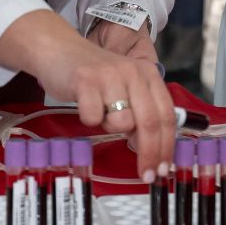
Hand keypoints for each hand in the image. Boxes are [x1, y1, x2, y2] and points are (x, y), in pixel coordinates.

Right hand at [16, 15, 173, 179]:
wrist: (59, 50)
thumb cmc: (93, 76)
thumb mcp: (125, 89)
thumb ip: (140, 114)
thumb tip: (149, 148)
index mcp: (148, 74)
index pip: (166, 115)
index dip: (166, 146)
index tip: (163, 169)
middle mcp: (133, 72)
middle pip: (150, 122)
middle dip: (149, 154)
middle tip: (146, 175)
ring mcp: (110, 75)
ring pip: (122, 122)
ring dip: (110, 127)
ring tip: (100, 112)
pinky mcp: (86, 80)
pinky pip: (93, 117)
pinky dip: (88, 119)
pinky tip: (84, 106)